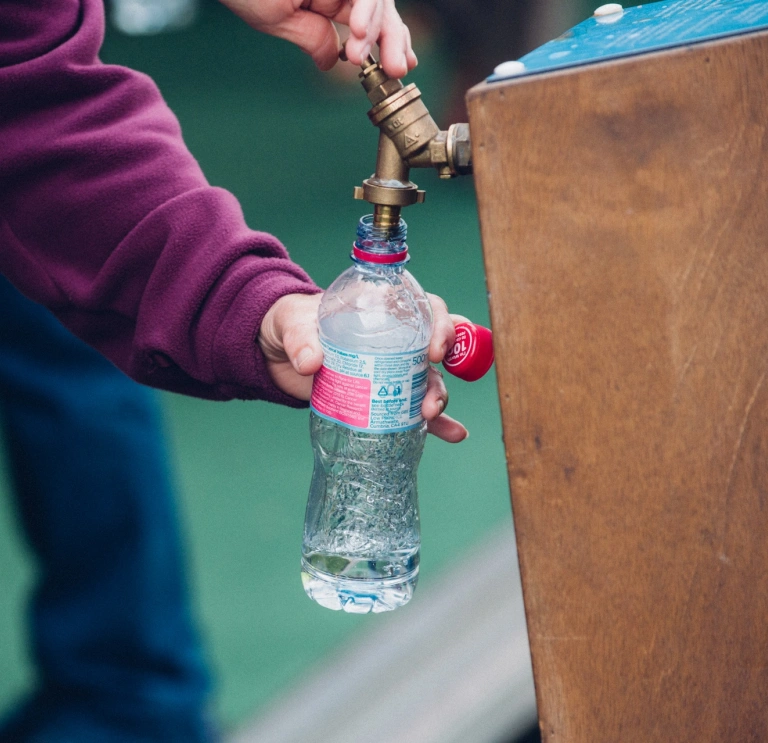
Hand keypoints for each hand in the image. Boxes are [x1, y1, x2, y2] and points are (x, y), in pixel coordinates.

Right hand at [219, 0, 417, 77]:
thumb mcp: (279, 20)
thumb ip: (311, 38)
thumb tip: (330, 61)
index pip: (367, 24)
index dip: (385, 45)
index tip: (395, 69)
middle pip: (380, 10)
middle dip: (392, 40)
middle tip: (398, 69)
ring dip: (376, 29)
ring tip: (369, 56)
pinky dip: (362, 9)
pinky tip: (355, 32)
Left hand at [258, 292, 468, 441]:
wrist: (277, 354)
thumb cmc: (292, 323)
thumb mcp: (292, 322)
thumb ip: (300, 338)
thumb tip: (310, 363)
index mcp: (385, 309)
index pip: (427, 308)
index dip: (441, 325)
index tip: (435, 351)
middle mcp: (398, 338)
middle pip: (438, 346)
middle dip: (448, 368)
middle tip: (432, 394)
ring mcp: (393, 369)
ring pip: (430, 380)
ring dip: (439, 397)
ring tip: (431, 415)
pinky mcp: (383, 396)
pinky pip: (414, 409)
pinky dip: (437, 423)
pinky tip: (452, 434)